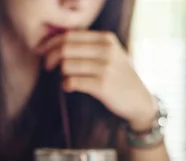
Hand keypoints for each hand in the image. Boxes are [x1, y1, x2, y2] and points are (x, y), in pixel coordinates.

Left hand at [39, 30, 156, 130]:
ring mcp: (105, 68)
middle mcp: (106, 50)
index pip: (71, 34)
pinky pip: (72, 81)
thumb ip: (90, 46)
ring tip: (64, 78)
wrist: (139, 101)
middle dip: (51, 57)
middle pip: (65, 48)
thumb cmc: (120, 78)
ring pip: (66, 65)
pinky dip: (65, 85)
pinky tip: (68, 87)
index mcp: (106, 39)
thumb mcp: (111, 54)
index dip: (53, 42)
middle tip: (48, 66)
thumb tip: (58, 42)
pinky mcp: (102, 86)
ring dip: (60, 73)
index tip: (45, 52)